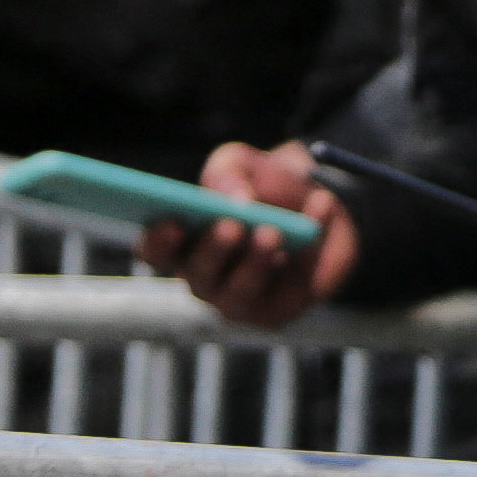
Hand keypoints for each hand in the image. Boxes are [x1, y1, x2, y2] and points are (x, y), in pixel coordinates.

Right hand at [158, 142, 353, 327]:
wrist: (319, 203)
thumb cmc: (264, 186)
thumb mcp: (241, 164)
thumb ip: (228, 173)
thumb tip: (237, 200)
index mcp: (183, 244)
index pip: (155, 251)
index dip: (158, 241)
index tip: (172, 221)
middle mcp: (205, 278)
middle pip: (197, 275)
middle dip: (213, 251)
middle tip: (231, 225)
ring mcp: (239, 299)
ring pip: (238, 295)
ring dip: (254, 263)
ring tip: (271, 231)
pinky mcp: (278, 311)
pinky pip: (294, 287)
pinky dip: (311, 250)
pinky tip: (321, 205)